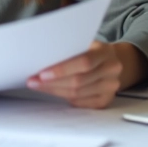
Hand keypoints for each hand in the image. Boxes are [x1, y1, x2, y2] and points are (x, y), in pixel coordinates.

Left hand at [26, 41, 147, 108]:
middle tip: (33, 81)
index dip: (61, 70)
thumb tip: (42, 57)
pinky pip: (80, 103)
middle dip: (52, 83)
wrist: (113, 62)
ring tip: (38, 86)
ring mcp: (110, 87)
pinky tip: (53, 91)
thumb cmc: (92, 51)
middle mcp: (111, 70)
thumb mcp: (85, 43)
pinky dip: (64, 97)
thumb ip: (70, 49)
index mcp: (105, 52)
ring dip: (54, 90)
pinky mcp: (105, 100)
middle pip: (78, 81)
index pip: (84, 62)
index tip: (42, 73)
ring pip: (77, 94)